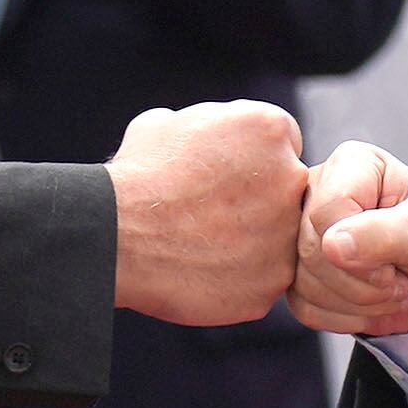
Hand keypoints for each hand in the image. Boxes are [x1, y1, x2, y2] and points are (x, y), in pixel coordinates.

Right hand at [104, 99, 306, 324]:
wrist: (116, 234)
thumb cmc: (137, 175)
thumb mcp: (169, 123)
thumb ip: (209, 125)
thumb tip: (208, 135)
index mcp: (270, 130)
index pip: (280, 145)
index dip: (249, 162)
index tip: (222, 178)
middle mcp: (291, 179)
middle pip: (286, 192)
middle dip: (257, 201)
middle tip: (211, 215)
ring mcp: (285, 236)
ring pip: (277, 240)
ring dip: (250, 243)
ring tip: (201, 245)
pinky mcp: (271, 284)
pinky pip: (261, 280)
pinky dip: (237, 280)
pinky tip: (201, 272)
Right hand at [291, 140, 407, 339]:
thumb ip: (385, 233)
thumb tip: (333, 246)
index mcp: (351, 164)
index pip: (327, 210)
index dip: (361, 247)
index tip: (398, 255)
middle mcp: (317, 191)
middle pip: (312, 249)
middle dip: (364, 281)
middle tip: (399, 279)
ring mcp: (301, 232)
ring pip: (305, 282)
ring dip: (359, 301)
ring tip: (390, 288)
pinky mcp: (296, 272)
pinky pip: (302, 306)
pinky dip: (344, 316)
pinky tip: (368, 303)